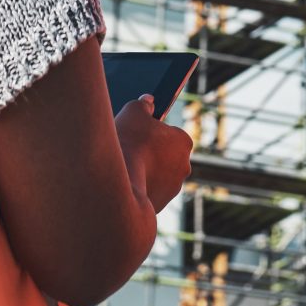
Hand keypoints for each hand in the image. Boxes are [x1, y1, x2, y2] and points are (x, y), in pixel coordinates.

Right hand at [115, 95, 191, 214]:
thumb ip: (143, 104)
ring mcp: (173, 189)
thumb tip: (148, 101)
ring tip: (125, 167)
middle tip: (130, 149)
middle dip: (151, 153)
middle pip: (166, 156)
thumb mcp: (133, 111)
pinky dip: (139, 188)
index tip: (138, 133)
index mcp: (184, 142)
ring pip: (158, 176)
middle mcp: (185, 167)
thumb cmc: (130, 142)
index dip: (153, 132)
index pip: (171, 134)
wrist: (120, 182)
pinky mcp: (160, 205)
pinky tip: (125, 182)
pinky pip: (149, 192)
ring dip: (145, 171)